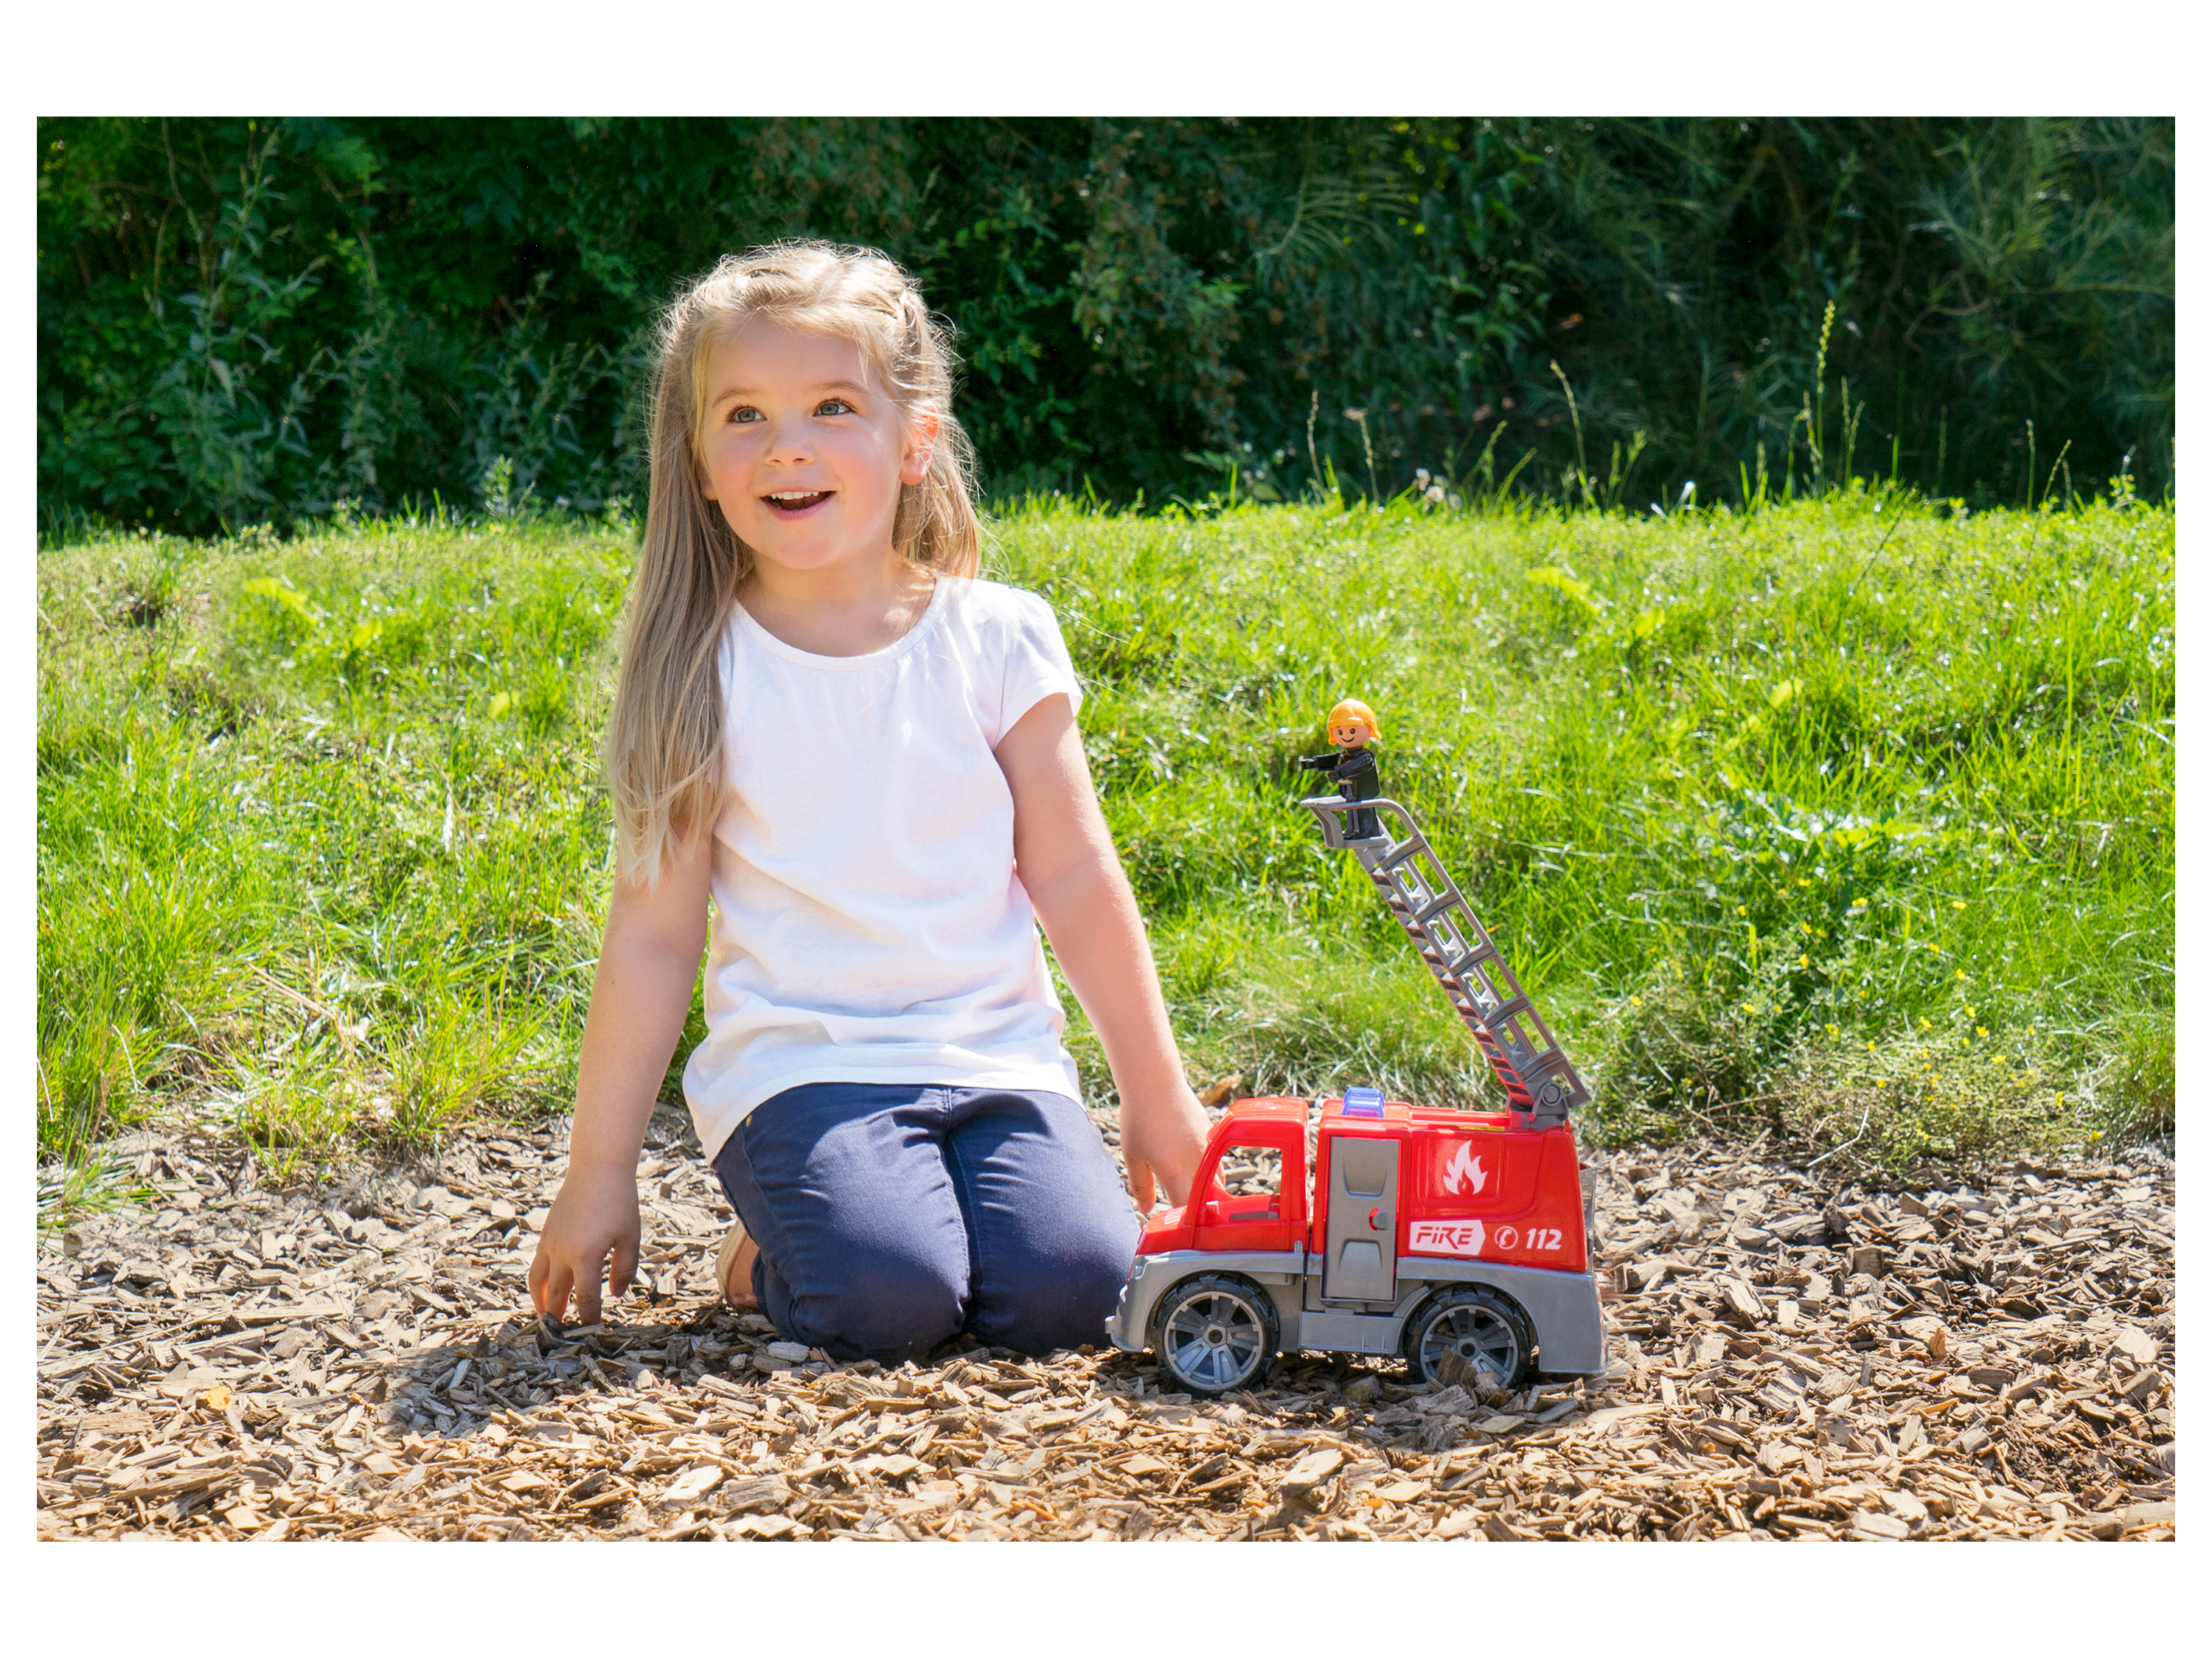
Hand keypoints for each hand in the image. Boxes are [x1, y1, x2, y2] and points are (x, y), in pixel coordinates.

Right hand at [528, 1163, 640, 1324]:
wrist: (597, 1168)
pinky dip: (538, 1282)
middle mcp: (562, 1253)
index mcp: (586, 1257)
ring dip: (541, 1302)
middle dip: (560, 1318)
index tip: (593, 1332)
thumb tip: (616, 1295)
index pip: (587, 1298)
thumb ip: (624, 1269)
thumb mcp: (630, 1237)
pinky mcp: (546, 1233)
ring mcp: (550, 1243)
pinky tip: (546, 1287)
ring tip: (546, 1318)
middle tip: (562, 1336)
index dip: (589, 1318)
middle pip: (558, 1295)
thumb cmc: (619, 1201)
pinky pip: (536, 1265)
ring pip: (538, 1282)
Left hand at [1120, 1082, 1210, 1214]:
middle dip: (1206, 1209)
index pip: (1190, 1209)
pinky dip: (1210, 1167)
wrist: (1155, 1081)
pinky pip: (1216, 1158)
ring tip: (1194, 1189)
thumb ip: (1141, 1186)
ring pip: (1219, 1179)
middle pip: (1212, 1198)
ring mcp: (1208, 1146)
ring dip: (1210, 1188)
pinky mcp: (1211, 1132)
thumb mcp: (1133, 1156)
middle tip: (1194, 1214)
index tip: (1180, 1226)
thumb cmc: (1140, 1118)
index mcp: (1176, 1172)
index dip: (1188, 1222)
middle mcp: (1198, 1162)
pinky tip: (1193, 1161)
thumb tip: (1145, 1208)